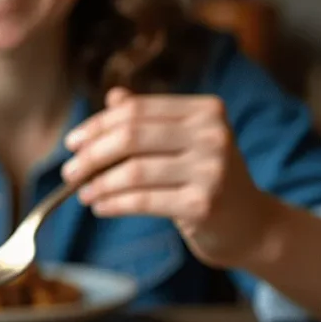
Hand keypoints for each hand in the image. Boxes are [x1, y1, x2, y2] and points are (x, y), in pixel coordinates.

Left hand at [61, 87, 277, 269]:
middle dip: (91, 155)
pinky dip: (114, 204)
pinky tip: (100, 208)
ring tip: (82, 194)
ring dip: (98, 184)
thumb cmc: (207, 179)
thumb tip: (113, 96)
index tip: (72, 143)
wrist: (251, 225)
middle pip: (130, 136)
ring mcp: (211, 169)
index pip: (136, 110)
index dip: (97, 125)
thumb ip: (150, 119)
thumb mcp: (184, 142)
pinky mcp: (204, 203)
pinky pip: (143, 201)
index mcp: (205, 110)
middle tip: (69, 172)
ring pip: (133, 171)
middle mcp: (212, 134)